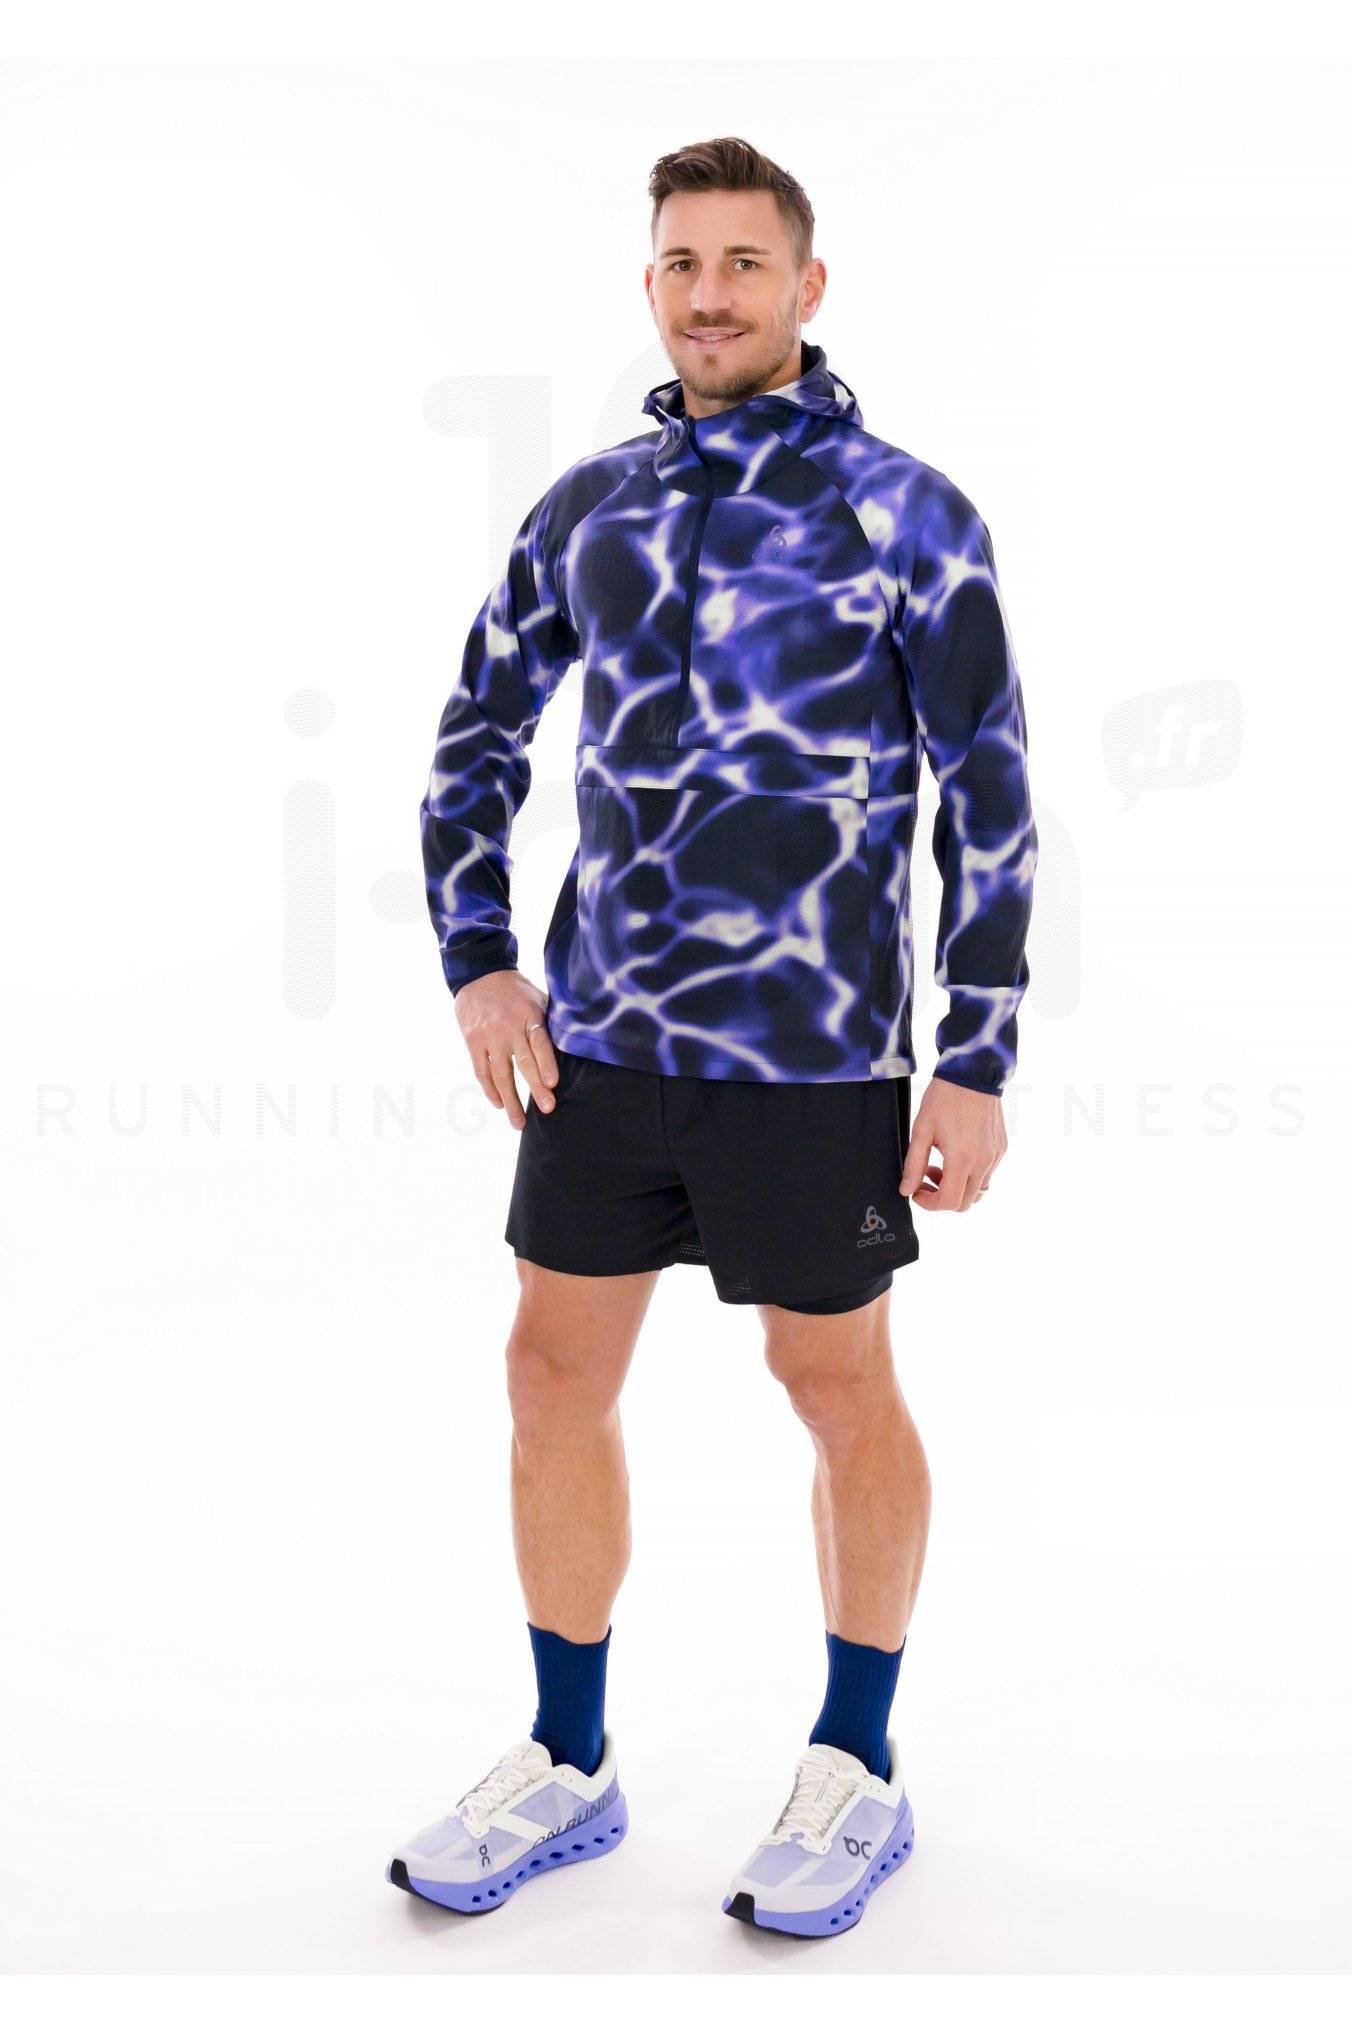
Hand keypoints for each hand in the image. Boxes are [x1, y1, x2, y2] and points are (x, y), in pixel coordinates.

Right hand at [454, 970, 559, 1129]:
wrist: (479, 974)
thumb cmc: (516, 990)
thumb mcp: (538, 998)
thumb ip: (551, 1022)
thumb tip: (576, 1044)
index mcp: (529, 1015)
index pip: (539, 1042)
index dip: (546, 1063)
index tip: (552, 1083)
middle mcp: (507, 1028)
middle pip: (522, 1063)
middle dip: (535, 1088)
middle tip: (546, 1109)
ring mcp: (488, 1037)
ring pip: (500, 1074)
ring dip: (510, 1100)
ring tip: (519, 1122)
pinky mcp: (473, 1042)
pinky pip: (481, 1071)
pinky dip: (490, 1089)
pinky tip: (499, 1104)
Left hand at [900, 1076, 1006, 1213]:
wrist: (974, 1072)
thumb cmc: (946, 1096)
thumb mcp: (922, 1129)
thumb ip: (914, 1164)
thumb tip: (906, 1190)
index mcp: (962, 1159)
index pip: (949, 1202)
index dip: (929, 1204)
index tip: (917, 1192)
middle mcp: (984, 1162)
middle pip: (965, 1203)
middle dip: (942, 1198)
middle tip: (926, 1177)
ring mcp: (995, 1156)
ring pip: (978, 1191)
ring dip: (958, 1187)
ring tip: (942, 1164)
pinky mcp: (1001, 1148)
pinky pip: (987, 1173)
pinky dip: (971, 1174)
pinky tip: (957, 1152)